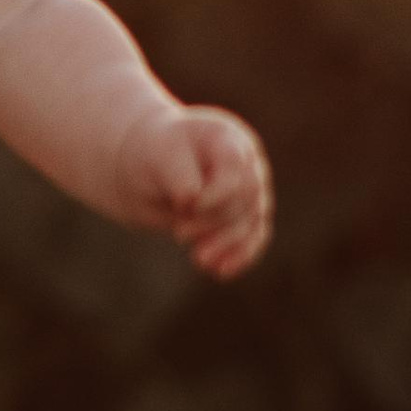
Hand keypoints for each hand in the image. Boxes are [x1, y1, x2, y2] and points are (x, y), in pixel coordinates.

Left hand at [116, 104, 272, 279]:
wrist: (155, 166)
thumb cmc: (156, 155)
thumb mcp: (158, 156)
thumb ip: (177, 172)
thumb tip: (192, 198)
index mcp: (227, 138)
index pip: (235, 168)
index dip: (216, 193)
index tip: (186, 206)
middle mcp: (247, 162)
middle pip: (245, 197)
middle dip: (213, 220)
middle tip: (178, 235)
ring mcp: (253, 189)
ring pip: (252, 220)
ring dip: (227, 243)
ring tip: (199, 260)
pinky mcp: (250, 214)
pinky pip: (255, 236)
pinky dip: (241, 256)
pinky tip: (222, 272)